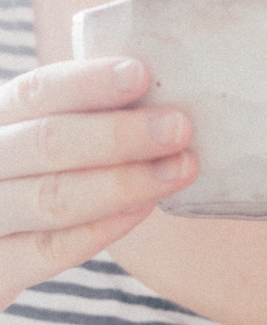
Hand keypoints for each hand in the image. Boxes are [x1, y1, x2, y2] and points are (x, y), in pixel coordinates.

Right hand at [0, 58, 196, 310]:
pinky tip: (143, 209)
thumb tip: (158, 93)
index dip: (88, 83)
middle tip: (179, 127)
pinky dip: (100, 228)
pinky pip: (48, 250)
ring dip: (124, 182)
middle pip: (47, 143)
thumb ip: (83, 119)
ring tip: (181, 168)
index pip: (36, 92)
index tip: (141, 74)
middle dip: (118, 134)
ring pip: (53, 198)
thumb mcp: (38, 145)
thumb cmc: (27, 188)